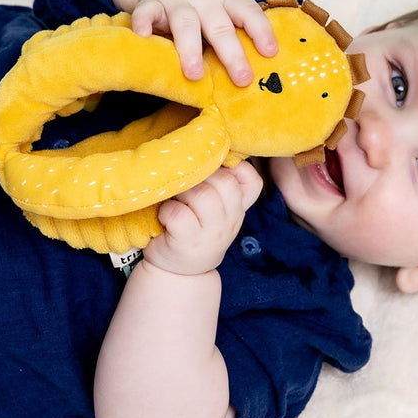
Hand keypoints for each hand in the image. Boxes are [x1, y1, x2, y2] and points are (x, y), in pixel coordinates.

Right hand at [131, 0, 276, 84]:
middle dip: (232, 54)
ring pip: (185, 23)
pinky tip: (143, 38)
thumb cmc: (209, 2)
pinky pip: (145, 11)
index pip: (248, 12)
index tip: (271, 53)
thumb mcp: (227, 5)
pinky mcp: (152, 2)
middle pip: (220, 26)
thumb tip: (264, 67)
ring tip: (195, 75)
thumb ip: (238, 28)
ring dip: (190, 49)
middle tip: (242, 79)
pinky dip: (142, 23)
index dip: (261, 31)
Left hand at [142, 161, 262, 276]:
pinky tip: (166, 217)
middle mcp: (230, 220)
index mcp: (238, 207)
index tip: (215, 167)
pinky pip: (179, 214)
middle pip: (224, 183)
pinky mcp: (188, 242)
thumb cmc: (193, 228)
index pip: (252, 181)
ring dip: (182, 192)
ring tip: (175, 200)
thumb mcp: (215, 209)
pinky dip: (167, 211)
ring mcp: (211, 233)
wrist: (179, 271)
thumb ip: (218, 184)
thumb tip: (209, 146)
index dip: (236, 167)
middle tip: (185, 184)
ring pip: (202, 196)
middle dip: (200, 176)